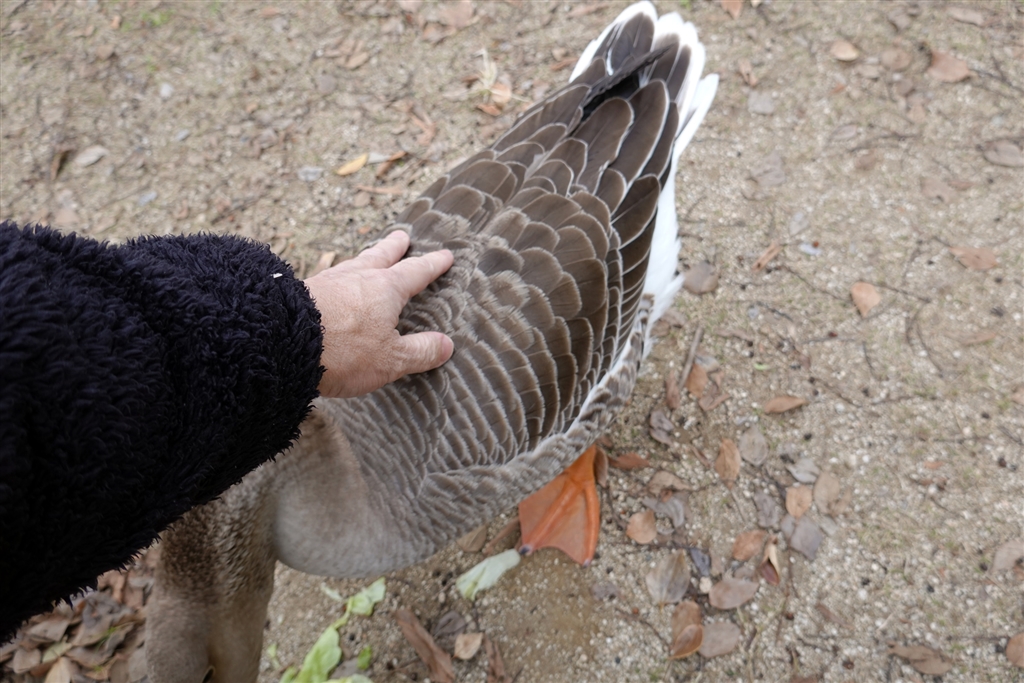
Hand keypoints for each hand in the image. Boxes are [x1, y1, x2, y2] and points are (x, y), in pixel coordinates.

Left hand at [303, 231, 453, 397]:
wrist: (282, 342)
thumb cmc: (343, 351)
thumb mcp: (390, 359)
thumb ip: (419, 351)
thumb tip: (446, 345)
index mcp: (385, 289)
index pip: (415, 273)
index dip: (432, 265)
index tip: (444, 256)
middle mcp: (358, 278)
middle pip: (381, 256)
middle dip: (394, 248)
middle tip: (402, 236)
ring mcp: (329, 281)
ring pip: (353, 263)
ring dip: (365, 257)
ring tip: (368, 256)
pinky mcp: (304, 292)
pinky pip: (329, 278)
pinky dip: (338, 277)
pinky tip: (332, 282)